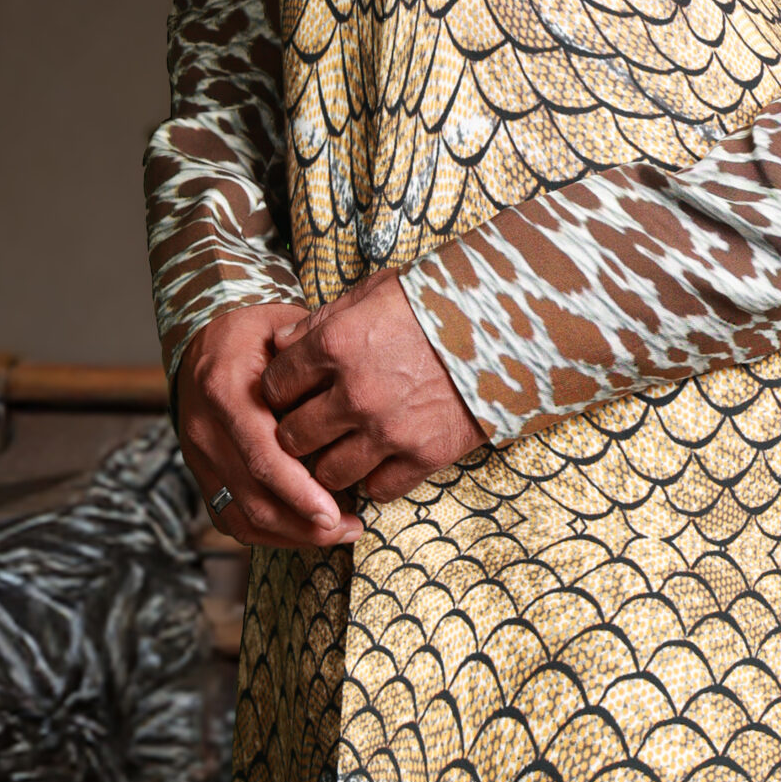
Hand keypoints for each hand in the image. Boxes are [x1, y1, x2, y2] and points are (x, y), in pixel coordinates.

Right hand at [175, 301, 361, 547]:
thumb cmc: (256, 331)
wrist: (205, 337)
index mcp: (225, 389)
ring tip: (336, 531)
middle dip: (303, 523)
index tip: (334, 511)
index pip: (262, 455)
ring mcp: (197, 455)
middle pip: (252, 496)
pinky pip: (230, 518)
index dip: (298, 491)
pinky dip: (268, 533)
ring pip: (241, 516)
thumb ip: (313, 364)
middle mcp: (205, 428)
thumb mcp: (285, 329)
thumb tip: (355, 403)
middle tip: (350, 527)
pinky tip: (304, 531)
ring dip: (290, 534)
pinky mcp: (200, 473)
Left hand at [263, 270, 486, 502]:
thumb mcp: (374, 292)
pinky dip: (373, 479)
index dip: (277, 391)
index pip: (274, 386)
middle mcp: (354, 393)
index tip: (291, 393)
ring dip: (331, 462)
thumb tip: (281, 344)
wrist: (505, 324)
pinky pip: (377, 489)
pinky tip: (380, 459)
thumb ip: (322, 320)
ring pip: (328, 472)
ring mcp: (388, 430)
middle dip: (296, 432)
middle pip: (293, 437)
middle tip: (310, 425)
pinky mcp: (422, 456)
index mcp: (336, 344)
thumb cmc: (436, 302)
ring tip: (343, 447)